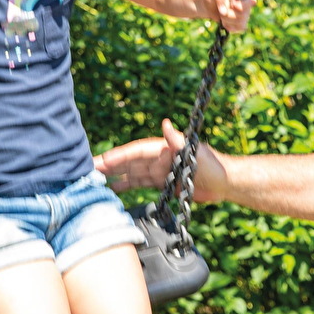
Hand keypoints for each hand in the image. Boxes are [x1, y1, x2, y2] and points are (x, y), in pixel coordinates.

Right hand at [94, 118, 228, 202]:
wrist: (225, 183)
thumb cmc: (213, 165)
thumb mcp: (195, 151)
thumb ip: (177, 140)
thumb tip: (165, 124)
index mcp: (163, 149)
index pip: (135, 152)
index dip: (118, 156)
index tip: (102, 160)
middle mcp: (158, 159)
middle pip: (129, 162)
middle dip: (109, 165)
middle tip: (88, 170)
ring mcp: (159, 172)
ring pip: (131, 173)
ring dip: (114, 176)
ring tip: (95, 180)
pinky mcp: (163, 185)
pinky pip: (140, 184)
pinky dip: (126, 186)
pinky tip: (113, 190)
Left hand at [212, 0, 256, 31]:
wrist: (209, 2)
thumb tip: (225, 12)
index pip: (250, 0)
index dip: (241, 5)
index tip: (232, 4)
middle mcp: (247, 3)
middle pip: (244, 13)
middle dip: (230, 13)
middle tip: (221, 10)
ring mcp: (245, 13)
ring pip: (242, 22)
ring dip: (228, 20)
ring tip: (221, 15)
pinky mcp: (240, 22)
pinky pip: (239, 28)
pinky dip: (229, 26)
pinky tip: (223, 21)